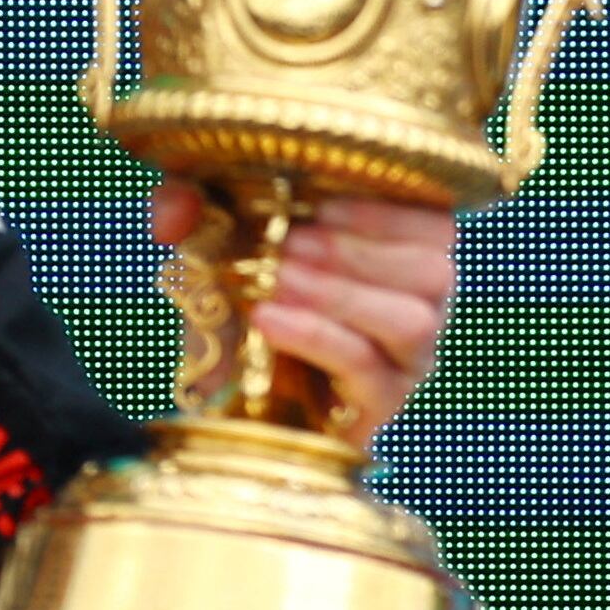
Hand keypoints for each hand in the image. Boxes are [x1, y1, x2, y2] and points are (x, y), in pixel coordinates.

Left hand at [157, 178, 457, 450]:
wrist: (226, 385)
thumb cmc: (243, 295)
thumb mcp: (219, 239)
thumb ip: (191, 211)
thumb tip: (172, 210)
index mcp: (410, 251)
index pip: (437, 223)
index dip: (388, 208)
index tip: (319, 202)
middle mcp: (425, 306)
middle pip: (434, 271)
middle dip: (358, 251)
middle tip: (290, 243)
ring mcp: (408, 362)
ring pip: (410, 321)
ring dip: (340, 293)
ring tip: (277, 278)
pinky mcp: (380, 406)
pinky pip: (364, 368)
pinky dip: (315, 336)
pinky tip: (267, 318)